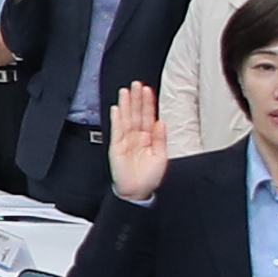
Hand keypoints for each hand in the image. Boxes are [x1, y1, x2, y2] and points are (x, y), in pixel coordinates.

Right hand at [104, 79, 165, 205]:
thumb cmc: (149, 177)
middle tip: (136, 84)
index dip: (148, 103)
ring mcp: (126, 141)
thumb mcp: (162, 156)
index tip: (148, 90)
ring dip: (125, 105)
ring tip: (125, 92)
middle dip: (136, 99)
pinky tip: (116, 109)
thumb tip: (160, 122)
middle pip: (136, 113)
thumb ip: (161, 138)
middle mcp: (137, 137)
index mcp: (149, 138)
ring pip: (126, 118)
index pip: (148, 116)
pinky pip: (116, 130)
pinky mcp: (116, 147)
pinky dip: (116, 120)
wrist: (137, 192)